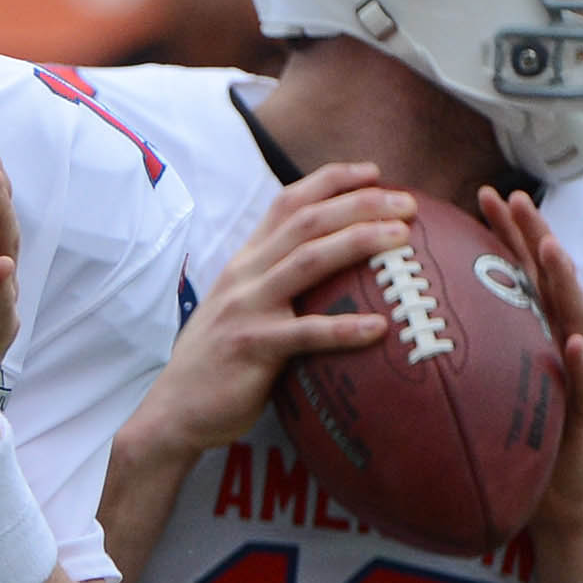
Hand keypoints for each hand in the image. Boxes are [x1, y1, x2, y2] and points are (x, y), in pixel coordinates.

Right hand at [129, 162, 408, 461]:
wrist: (174, 409)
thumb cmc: (221, 362)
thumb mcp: (243, 308)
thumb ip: (277, 285)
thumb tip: (335, 276)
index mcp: (246, 261)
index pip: (287, 203)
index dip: (331, 181)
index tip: (375, 173)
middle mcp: (245, 275)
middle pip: (306, 222)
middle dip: (359, 204)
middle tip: (408, 204)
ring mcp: (246, 308)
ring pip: (307, 261)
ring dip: (358, 243)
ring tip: (402, 240)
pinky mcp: (251, 347)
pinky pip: (305, 334)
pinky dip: (344, 328)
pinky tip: (380, 328)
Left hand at [477, 185, 582, 532]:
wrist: (557, 502)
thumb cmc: (515, 443)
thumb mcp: (481, 392)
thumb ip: (457, 360)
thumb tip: (398, 334)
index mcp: (534, 332)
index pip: (521, 272)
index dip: (508, 232)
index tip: (485, 194)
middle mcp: (562, 343)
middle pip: (550, 279)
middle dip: (535, 235)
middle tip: (514, 199)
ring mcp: (581, 374)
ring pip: (577, 318)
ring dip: (564, 282)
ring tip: (550, 249)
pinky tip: (573, 345)